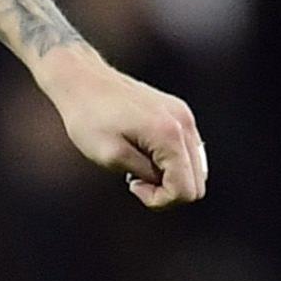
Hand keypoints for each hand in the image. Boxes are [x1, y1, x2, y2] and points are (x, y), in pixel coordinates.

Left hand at [36, 48, 206, 208]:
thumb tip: (166, 182)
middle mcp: (185, 124)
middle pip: (197, 182)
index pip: (186, 190)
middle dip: (167, 190)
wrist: (83, 80)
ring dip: (169, 176)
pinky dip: (170, 161)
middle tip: (135, 180)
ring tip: (137, 166)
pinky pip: (187, 150)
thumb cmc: (88, 119)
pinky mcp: (178, 112)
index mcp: (169, 136)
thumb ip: (145, 174)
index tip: (133, 185)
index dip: (160, 200)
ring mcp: (184, 116)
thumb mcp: (110, 156)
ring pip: (195, 167)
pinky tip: (143, 153)